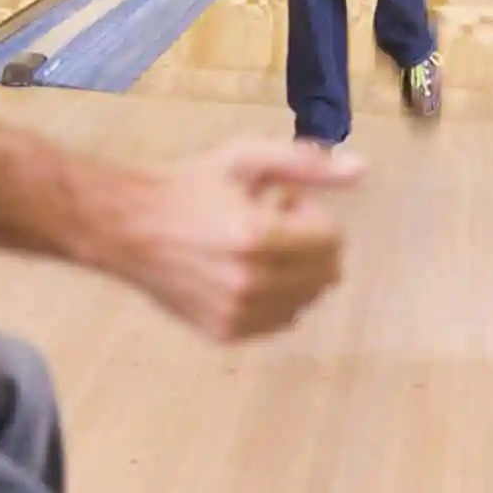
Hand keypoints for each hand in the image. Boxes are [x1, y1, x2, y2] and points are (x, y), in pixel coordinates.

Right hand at [105, 139, 354, 341]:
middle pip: (326, 275)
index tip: (282, 203)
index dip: (312, 216)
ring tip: (253, 249)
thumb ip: (306, 165)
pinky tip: (241, 273)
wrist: (129, 228)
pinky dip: (274, 297)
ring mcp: (239, 315)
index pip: (331, 241)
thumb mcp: (244, 159)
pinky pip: (280, 321)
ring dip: (293, 273)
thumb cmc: (188, 187)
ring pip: (306, 301)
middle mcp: (252, 283)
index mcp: (258, 238)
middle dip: (310, 246)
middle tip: (271, 225)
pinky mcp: (226, 333)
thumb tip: (363, 171)